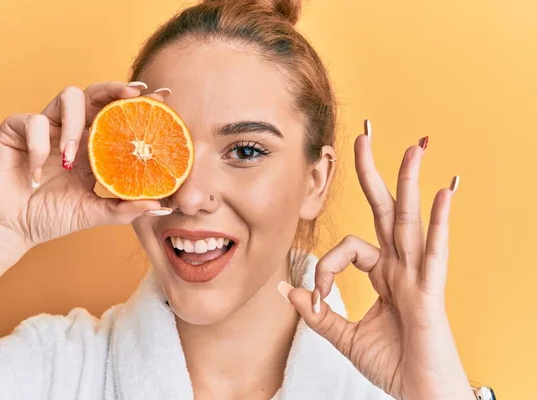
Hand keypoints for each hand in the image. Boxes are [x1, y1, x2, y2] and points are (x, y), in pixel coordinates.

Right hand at [0, 81, 166, 250]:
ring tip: (72, 156)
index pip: (118, 117)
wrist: (11, 228)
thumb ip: (125, 209)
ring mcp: (46, 128)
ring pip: (67, 97)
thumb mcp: (94, 214)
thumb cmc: (51, 217)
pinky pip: (31, 122)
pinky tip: (36, 173)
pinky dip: (38, 145)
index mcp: (92, 147)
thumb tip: (160, 207)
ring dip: (75, 123)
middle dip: (115, 89)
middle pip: (96, 94)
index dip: (139, 105)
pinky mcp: (16, 130)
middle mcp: (72, 131)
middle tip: (134, 94)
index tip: (164, 97)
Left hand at [284, 124, 474, 399]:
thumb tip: (288, 290)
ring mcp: (418, 275)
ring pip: (411, 221)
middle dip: (374, 173)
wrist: (419, 394)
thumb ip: (318, 312)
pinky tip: (445, 191)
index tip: (320, 297)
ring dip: (411, 182)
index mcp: (383, 273)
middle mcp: (401, 266)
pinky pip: (436, 251)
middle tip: (365, 136)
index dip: (327, 267)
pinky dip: (441, 221)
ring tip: (414, 147)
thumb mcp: (344, 336)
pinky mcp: (431, 291)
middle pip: (385, 210)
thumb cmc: (392, 364)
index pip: (348, 249)